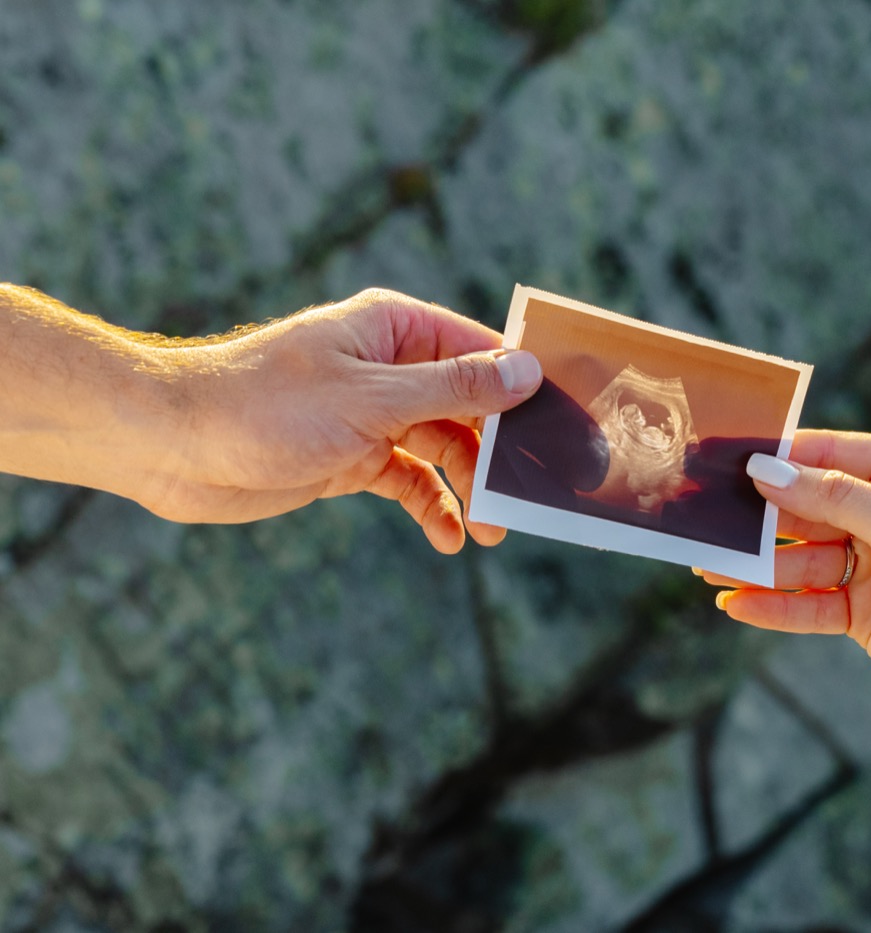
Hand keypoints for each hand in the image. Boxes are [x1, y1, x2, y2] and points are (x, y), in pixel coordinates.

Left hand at [135, 288, 541, 552]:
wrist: (172, 446)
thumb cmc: (264, 404)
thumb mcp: (371, 397)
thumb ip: (454, 388)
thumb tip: (525, 373)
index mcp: (398, 330)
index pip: (483, 352)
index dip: (526, 389)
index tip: (566, 429)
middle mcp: (391, 369)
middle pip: (471, 407)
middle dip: (500, 452)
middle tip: (529, 498)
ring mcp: (374, 415)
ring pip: (446, 449)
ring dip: (470, 488)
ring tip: (491, 531)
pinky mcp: (354, 458)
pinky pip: (411, 481)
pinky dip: (432, 507)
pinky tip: (448, 538)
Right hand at [698, 430, 870, 717]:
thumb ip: (834, 498)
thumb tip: (769, 471)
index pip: (831, 455)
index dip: (782, 458)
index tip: (729, 461)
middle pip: (809, 508)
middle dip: (761, 517)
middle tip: (707, 519)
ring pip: (803, 559)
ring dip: (760, 566)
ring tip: (709, 567)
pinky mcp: (864, 613)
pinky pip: (810, 604)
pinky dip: (776, 606)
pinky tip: (738, 605)